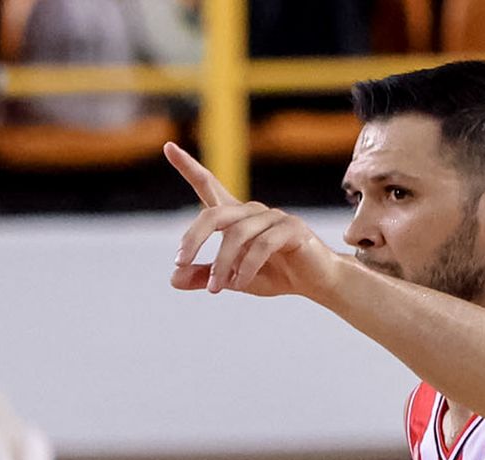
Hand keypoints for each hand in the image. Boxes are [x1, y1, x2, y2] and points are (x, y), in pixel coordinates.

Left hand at [163, 142, 342, 299]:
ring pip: (236, 235)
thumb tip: (173, 279)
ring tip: (217, 288)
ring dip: (222, 264)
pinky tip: (240, 283)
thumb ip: (206, 276)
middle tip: (180, 263)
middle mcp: (252, 211)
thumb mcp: (235, 278)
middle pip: (213, 214)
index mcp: (236, 217)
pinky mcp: (292, 229)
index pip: (209, 185)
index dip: (188, 167)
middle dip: (193, 238)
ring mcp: (274, 217)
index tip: (168, 147)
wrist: (316, 282)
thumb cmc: (276, 274)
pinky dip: (247, 266)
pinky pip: (262, 245)